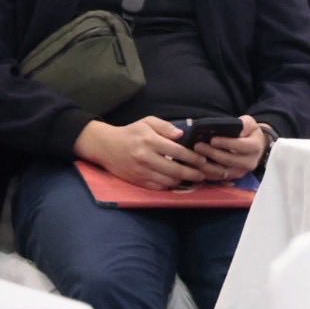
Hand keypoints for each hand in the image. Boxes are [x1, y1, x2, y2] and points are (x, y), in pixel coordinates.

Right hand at [73, 116, 207, 189]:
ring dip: (182, 181)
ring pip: (167, 180)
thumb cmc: (131, 132)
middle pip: (174, 169)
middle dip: (192, 173)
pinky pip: (156, 187)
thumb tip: (181, 135)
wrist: (105, 146)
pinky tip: (177, 182)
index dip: (192, 157)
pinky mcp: (136, 180)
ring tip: (194, 179)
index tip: (203, 159)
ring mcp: (140, 171)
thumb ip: (165, 127)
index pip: (177, 151)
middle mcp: (145, 158)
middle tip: (203, 174)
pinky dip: (168, 186)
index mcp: (150, 141)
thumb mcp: (147, 122)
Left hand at [192, 115, 266, 181]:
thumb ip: (243, 124)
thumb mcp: (249, 124)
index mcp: (255, 147)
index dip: (226, 143)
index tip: (213, 139)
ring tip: (194, 155)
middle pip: (229, 160)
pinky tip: (196, 164)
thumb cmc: (248, 133)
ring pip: (222, 172)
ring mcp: (240, 172)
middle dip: (212, 153)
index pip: (241, 146)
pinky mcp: (231, 178)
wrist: (254, 146)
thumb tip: (232, 127)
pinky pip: (216, 178)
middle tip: (198, 146)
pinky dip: (205, 172)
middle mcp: (250, 162)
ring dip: (206, 164)